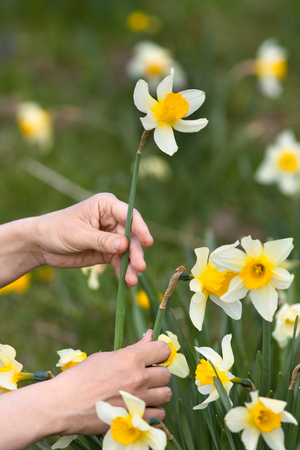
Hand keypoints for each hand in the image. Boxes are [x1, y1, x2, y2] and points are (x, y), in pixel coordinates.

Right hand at [0, 331, 170, 448]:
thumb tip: (149, 335)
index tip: (154, 357)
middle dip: (158, 374)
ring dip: (159, 393)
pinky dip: (153, 411)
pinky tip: (141, 407)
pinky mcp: (134, 419)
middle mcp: (139, 378)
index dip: (160, 352)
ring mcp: (138, 400)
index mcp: (131, 358)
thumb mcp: (105, 357)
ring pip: (167, 394)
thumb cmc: (80, 377)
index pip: (164, 349)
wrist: (62, 405)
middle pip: (166, 374)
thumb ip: (132, 349)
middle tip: (145, 376)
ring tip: (145, 392)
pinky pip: (159, 414)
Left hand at [33, 193, 153, 286]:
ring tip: (132, 280)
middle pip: (131, 236)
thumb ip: (102, 240)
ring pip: (127, 251)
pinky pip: (119, 261)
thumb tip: (125, 245)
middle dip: (135, 253)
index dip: (140, 228)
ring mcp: (111, 237)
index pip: (129, 215)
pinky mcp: (107, 252)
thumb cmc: (57, 230)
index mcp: (106, 206)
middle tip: (140, 267)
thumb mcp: (79, 234)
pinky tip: (127, 282)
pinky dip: (123, 271)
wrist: (41, 245)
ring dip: (131, 266)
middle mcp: (112, 220)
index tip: (148, 242)